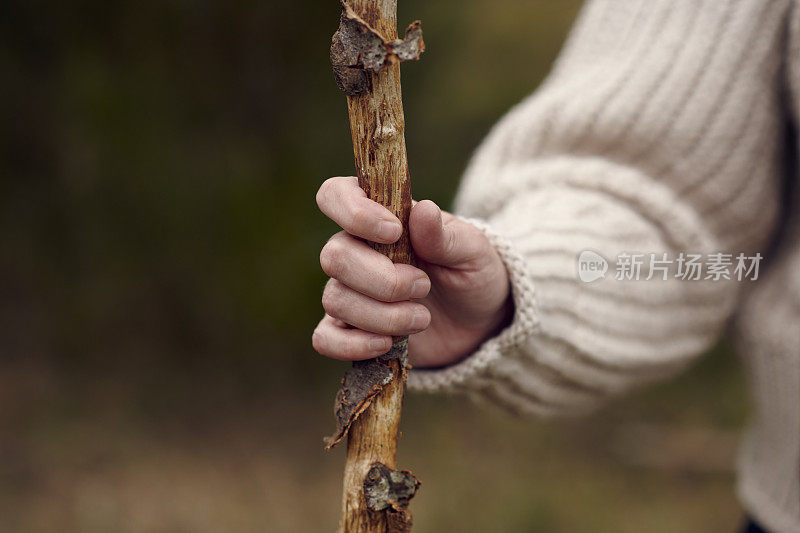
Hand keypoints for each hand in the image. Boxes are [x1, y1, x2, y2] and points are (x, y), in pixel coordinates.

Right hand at [312, 176, 511, 367]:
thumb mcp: (472, 251)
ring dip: (382, 315)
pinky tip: (386, 344)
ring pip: (335, 299)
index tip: (393, 231)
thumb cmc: (472, 273)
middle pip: (334, 256)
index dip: (352, 211)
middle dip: (382, 280)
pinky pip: (325, 338)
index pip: (335, 195)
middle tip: (423, 287)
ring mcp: (350, 292)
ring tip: (422, 318)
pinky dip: (351, 343)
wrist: (479, 321)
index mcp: (380, 217)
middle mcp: (356, 252)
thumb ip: (445, 235)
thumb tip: (423, 210)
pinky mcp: (351, 330)